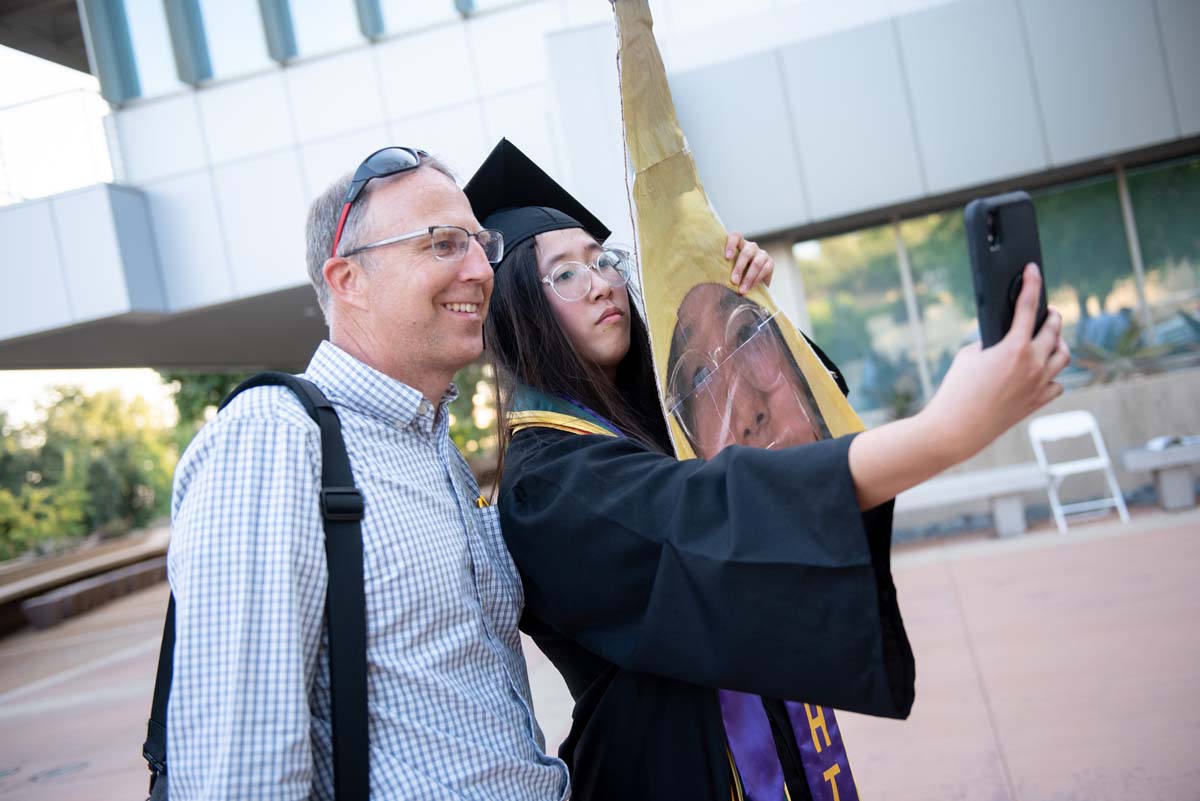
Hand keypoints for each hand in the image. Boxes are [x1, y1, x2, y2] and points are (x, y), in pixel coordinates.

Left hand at [725, 232, 772, 293]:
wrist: (751, 286)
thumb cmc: (734, 277)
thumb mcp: (726, 271)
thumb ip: (721, 270)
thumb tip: (710, 280)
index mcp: (738, 244)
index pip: (736, 236)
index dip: (731, 244)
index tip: (727, 258)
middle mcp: (750, 247)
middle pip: (746, 252)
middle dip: (739, 268)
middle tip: (734, 281)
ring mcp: (761, 254)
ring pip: (756, 263)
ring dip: (748, 278)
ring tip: (741, 290)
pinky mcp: (770, 262)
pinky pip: (764, 270)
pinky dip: (756, 280)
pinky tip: (750, 288)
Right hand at [918, 263, 1070, 463]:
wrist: (957, 429)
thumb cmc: (956, 391)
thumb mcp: (967, 356)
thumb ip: (990, 344)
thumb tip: (1004, 341)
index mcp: (1013, 347)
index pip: (1027, 306)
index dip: (1031, 284)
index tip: (1033, 270)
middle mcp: (1033, 364)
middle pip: (1054, 329)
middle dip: (1051, 316)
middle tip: (1047, 311)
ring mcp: (1039, 384)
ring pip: (1063, 356)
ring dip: (1058, 343)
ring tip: (1051, 339)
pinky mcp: (1038, 402)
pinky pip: (1057, 383)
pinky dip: (1051, 375)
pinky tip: (1043, 373)